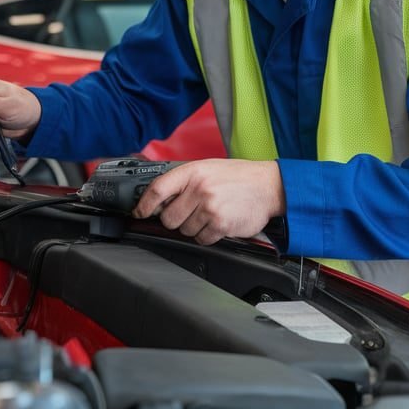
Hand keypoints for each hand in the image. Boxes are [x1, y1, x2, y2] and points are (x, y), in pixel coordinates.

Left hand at [133, 159, 285, 245]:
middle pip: (168, 218)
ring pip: (184, 231)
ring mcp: (209, 208)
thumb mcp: (208, 168)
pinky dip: (207, 235)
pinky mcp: (220, 225)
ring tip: (209, 214)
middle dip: (175, 220)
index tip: (140, 212)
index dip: (144, 204)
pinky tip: (217, 222)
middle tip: (189, 213)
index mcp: (193, 172)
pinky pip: (201, 239)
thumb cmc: (238, 177)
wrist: (268, 186)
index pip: (158, 189)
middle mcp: (199, 189)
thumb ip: (184, 181)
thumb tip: (160, 200)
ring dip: (194, 227)